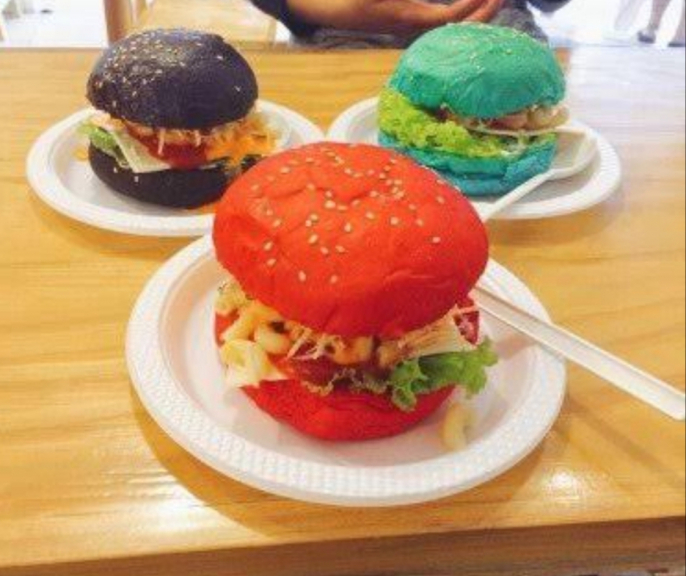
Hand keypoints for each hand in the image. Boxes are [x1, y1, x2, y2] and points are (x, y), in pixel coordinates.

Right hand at [286, 0, 503, 33]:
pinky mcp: (409, 21)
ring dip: (474, 14)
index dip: (476, 6)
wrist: (324, 6)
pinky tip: (470, 4)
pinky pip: (443, 21)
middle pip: (458, 27)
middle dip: (484, 12)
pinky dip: (460, 13)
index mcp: (410, 17)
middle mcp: (415, 26)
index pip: (454, 17)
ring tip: (492, 0)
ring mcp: (412, 25)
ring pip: (453, 27)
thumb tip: (440, 6)